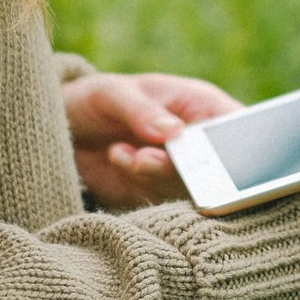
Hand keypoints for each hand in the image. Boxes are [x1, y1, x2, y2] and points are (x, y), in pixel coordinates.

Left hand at [62, 72, 241, 209]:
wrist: (62, 131)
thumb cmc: (95, 100)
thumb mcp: (114, 95)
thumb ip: (143, 112)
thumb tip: (175, 132)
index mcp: (202, 107)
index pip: (237, 130)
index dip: (234, 147)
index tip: (199, 154)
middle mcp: (199, 142)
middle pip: (219, 170)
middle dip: (179, 168)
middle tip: (143, 157)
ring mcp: (180, 172)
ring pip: (188, 190)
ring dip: (151, 175)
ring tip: (120, 151)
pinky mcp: (159, 196)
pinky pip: (161, 204)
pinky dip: (136, 186)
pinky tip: (116, 157)